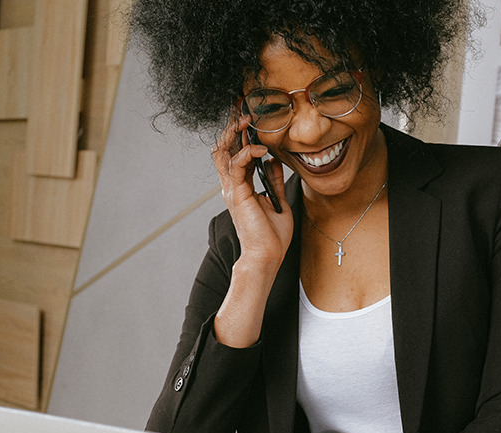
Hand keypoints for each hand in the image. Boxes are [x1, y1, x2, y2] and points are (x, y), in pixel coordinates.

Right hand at [211, 112, 291, 270]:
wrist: (267, 255)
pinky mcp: (237, 193)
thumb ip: (273, 181)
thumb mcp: (277, 202)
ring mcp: (232, 189)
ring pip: (223, 152)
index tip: (247, 115)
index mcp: (240, 186)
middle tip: (242, 108)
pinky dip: (248, 152)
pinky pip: (237, 164)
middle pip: (223, 147)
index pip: (233, 152)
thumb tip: (274, 161)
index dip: (238, 133)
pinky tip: (261, 148)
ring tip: (247, 120)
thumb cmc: (272, 236)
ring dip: (234, 133)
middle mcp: (232, 185)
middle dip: (231, 126)